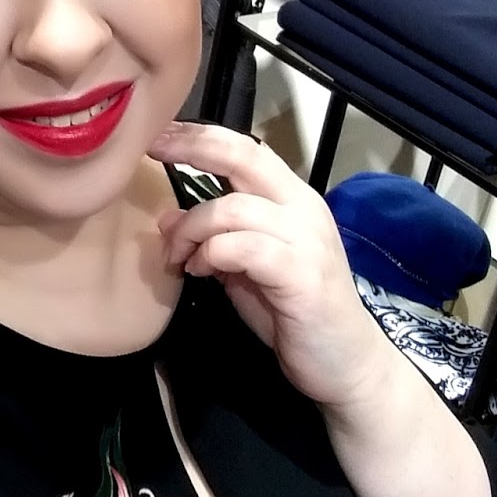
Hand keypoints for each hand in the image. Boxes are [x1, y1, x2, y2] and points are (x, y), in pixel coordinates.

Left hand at [147, 121, 395, 409]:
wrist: (345, 364)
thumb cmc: (294, 314)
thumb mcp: (242, 270)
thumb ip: (212, 239)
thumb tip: (166, 218)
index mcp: (290, 199)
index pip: (243, 149)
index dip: (198, 136)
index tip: (156, 132)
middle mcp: (302, 208)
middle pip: (243, 156)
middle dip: (191, 148)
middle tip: (151, 151)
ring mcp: (306, 239)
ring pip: (233, 207)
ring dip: (192, 229)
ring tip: (179, 257)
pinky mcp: (302, 273)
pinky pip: (244, 247)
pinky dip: (212, 254)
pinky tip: (200, 271)